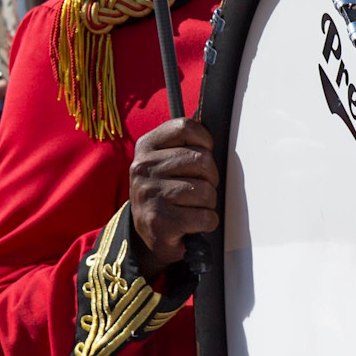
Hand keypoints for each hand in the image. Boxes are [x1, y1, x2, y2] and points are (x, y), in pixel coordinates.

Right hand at [129, 118, 218, 275]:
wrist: (147, 235)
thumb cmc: (165, 193)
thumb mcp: (165, 161)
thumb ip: (184, 143)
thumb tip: (213, 120)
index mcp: (145, 147)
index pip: (186, 127)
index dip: (205, 141)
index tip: (203, 154)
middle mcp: (143, 168)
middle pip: (201, 160)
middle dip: (210, 178)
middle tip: (200, 189)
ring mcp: (149, 195)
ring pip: (206, 190)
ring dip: (208, 203)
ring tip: (193, 207)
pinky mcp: (159, 222)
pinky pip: (205, 217)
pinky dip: (207, 223)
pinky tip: (193, 223)